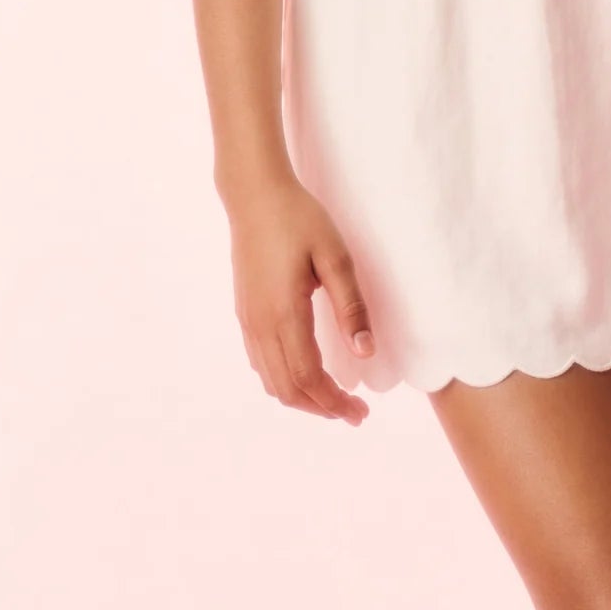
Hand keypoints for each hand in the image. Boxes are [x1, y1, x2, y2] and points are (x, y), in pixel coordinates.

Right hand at [226, 171, 374, 424]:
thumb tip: (365, 351)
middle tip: (354, 414)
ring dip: (302, 397)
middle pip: (287, 389)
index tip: (360, 413)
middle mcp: (260, 325)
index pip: (308, 378)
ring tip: (333, 399)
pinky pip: (260, 362)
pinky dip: (283, 380)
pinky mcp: (244, 312)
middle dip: (321, 408)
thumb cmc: (298, 219)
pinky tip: (303, 374)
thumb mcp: (334, 256)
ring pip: (270, 380)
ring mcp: (248, 320)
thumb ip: (350, 305)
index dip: (334, 402)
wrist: (254, 195)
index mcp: (284, 314)